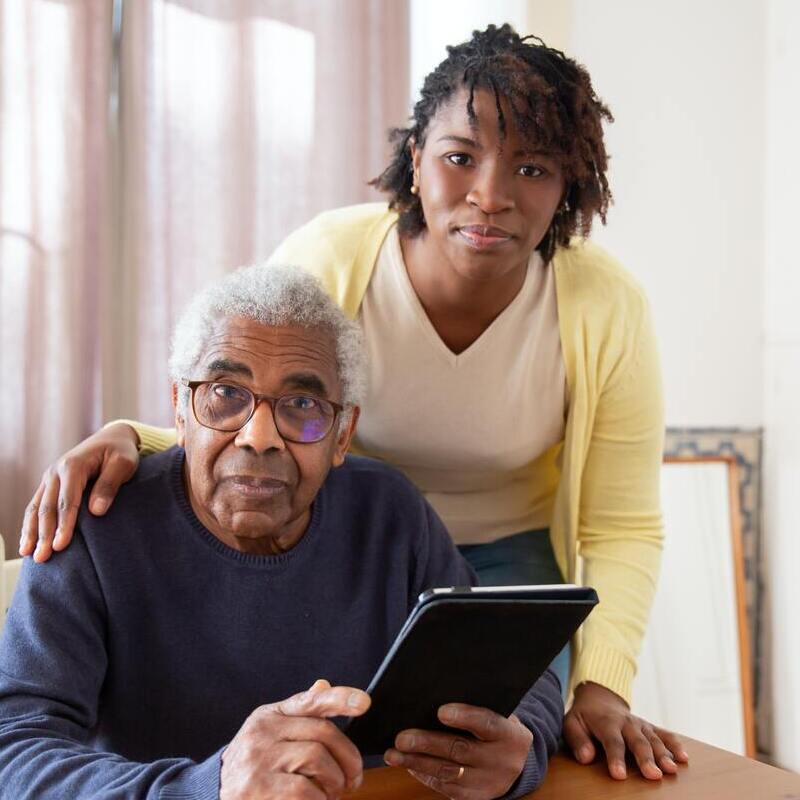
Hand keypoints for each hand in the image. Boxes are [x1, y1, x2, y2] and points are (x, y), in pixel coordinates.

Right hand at [19, 422, 139, 561]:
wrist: (112, 438)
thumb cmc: (121, 452)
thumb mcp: (123, 464)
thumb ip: (109, 485)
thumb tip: (96, 512)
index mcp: (73, 465)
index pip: (67, 500)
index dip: (64, 524)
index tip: (60, 545)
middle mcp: (55, 471)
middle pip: (47, 507)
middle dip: (44, 534)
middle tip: (43, 558)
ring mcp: (50, 478)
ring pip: (36, 508)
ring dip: (32, 532)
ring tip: (29, 555)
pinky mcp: (49, 484)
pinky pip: (36, 506)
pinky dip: (30, 524)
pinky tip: (28, 542)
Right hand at [220, 679, 369, 799]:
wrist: (213, 794)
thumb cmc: (253, 765)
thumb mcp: (270, 734)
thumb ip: (298, 715)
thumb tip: (324, 685)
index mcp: (270, 715)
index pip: (310, 700)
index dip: (339, 698)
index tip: (364, 702)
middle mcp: (263, 732)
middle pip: (322, 734)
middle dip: (347, 758)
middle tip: (353, 778)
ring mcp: (259, 761)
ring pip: (317, 760)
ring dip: (335, 781)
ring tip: (333, 792)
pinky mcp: (259, 790)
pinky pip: (306, 791)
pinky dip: (320, 799)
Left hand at [384, 704, 531, 798]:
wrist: (518, 761)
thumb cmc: (498, 727)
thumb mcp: (498, 712)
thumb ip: (476, 705)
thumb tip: (435, 693)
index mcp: (511, 734)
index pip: (487, 723)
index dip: (465, 717)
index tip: (441, 711)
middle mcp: (501, 761)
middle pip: (461, 750)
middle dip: (428, 744)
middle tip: (402, 737)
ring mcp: (487, 782)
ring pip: (448, 772)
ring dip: (417, 762)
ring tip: (394, 754)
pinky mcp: (474, 797)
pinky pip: (446, 787)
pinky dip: (424, 774)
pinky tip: (408, 763)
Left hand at [564, 681, 688, 779]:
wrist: (599, 698)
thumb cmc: (584, 716)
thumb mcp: (571, 723)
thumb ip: (577, 739)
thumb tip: (586, 757)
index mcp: (606, 722)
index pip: (612, 741)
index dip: (615, 758)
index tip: (619, 775)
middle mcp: (626, 722)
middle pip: (637, 741)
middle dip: (645, 758)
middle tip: (653, 776)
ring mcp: (640, 724)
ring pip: (653, 739)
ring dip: (663, 754)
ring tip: (671, 770)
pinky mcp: (650, 727)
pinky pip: (664, 734)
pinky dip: (675, 744)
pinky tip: (684, 758)